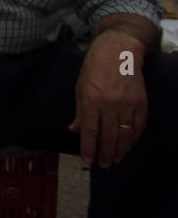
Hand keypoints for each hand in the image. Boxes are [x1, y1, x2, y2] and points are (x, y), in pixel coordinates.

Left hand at [69, 30, 147, 168]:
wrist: (119, 51)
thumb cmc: (94, 68)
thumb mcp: (79, 87)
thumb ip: (79, 111)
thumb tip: (75, 130)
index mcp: (91, 100)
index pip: (90, 131)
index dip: (88, 148)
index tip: (87, 161)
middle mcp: (110, 104)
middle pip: (108, 137)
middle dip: (105, 154)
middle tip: (104, 165)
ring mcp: (127, 104)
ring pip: (125, 135)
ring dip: (121, 150)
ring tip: (116, 160)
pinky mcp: (141, 103)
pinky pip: (138, 126)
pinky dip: (134, 138)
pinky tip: (129, 145)